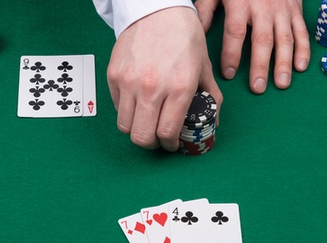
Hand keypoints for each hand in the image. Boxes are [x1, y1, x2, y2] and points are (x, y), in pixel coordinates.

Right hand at [107, 7, 222, 150]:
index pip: (166, 132)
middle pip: (141, 137)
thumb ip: (211, 98)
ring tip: (146, 123)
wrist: (157, 9)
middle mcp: (151, 88)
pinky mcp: (113, 75)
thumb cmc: (183, 37)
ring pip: (125, 127)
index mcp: (178, 88)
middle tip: (157, 138)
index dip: (169, 145)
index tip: (171, 144)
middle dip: (151, 144)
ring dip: (137, 130)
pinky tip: (138, 104)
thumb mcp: (204, 67)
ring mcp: (128, 82)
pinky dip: (127, 112)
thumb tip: (213, 123)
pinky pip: (116, 107)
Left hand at [195, 0, 309, 93]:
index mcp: (241, 4)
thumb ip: (206, 11)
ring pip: (285, 39)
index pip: (235, 32)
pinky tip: (301, 67)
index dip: (232, 54)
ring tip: (281, 84)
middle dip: (260, 65)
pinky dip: (303, 49)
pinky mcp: (295, 10)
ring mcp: (282, 9)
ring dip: (284, 63)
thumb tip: (197, 34)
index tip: (228, 74)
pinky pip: (301, 31)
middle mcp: (263, 8)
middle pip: (262, 40)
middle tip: (258, 87)